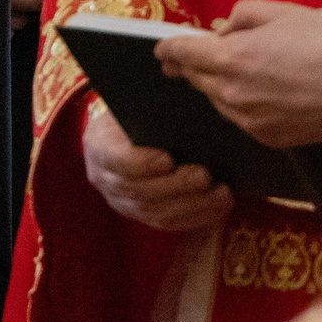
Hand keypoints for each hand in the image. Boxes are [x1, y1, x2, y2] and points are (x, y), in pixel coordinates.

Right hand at [82, 96, 232, 231]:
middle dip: (177, 186)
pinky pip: (168, 223)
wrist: (116, 136)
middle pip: (141, 190)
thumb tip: (182, 98)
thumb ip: (150, 108)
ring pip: (157, 212)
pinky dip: (195, 218)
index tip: (168, 159)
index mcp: (99, 146)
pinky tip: (218, 209)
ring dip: (193, 206)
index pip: (118, 160)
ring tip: (221, 195)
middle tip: (205, 176)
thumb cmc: (131, 114)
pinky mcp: (141, 216)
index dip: (142, 163)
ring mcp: (122, 202)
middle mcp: (105, 180)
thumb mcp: (132, 104)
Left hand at [155, 0, 321, 148]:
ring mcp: (250, 121)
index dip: (169, 49)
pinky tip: (261, 91)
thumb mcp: (281, 12)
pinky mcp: (268, 138)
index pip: (183, 54)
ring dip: (218, 85)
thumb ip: (241, 16)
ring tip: (238, 70)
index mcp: (232, 58)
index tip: (161, 49)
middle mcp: (233, 94)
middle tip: (192, 56)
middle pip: (197, 79)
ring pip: (218, 100)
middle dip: (192, 66)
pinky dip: (241, 104)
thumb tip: (222, 30)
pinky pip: (241, 118)